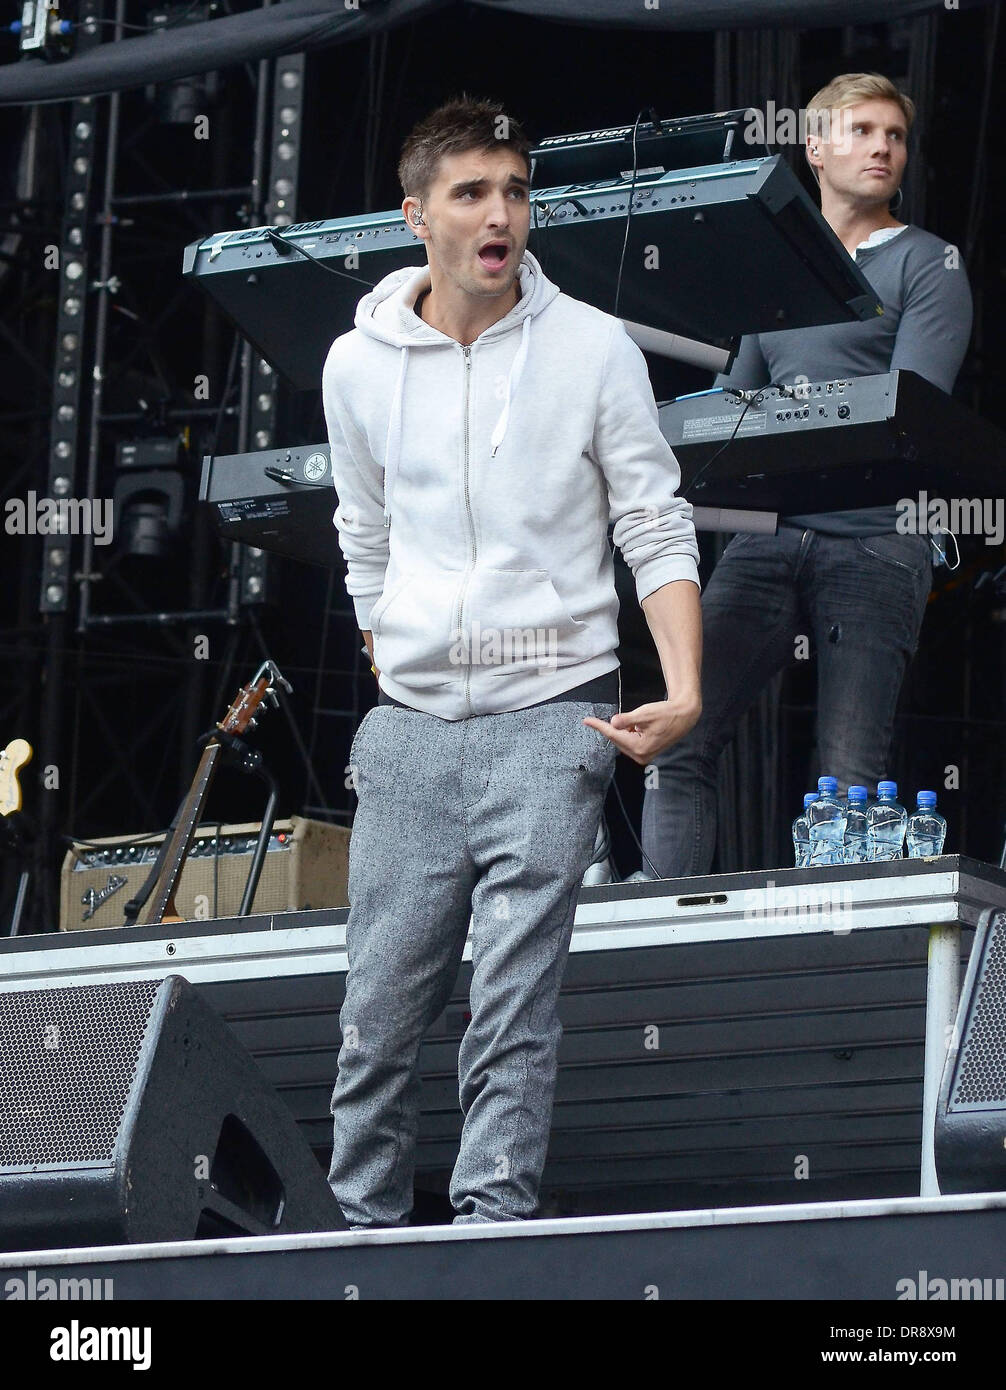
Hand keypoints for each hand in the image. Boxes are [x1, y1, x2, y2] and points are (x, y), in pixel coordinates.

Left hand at [584, 696, 700, 766]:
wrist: (685, 715)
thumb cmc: (667, 713)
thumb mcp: (645, 714)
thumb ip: (627, 719)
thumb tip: (612, 723)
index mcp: (640, 747)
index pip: (613, 735)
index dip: (599, 726)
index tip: (587, 721)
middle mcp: (641, 755)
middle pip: (617, 740)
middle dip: (615, 728)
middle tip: (625, 716)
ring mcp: (644, 756)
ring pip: (623, 741)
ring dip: (624, 730)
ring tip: (639, 721)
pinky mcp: (647, 753)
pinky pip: (630, 742)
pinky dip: (629, 733)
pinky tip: (639, 726)